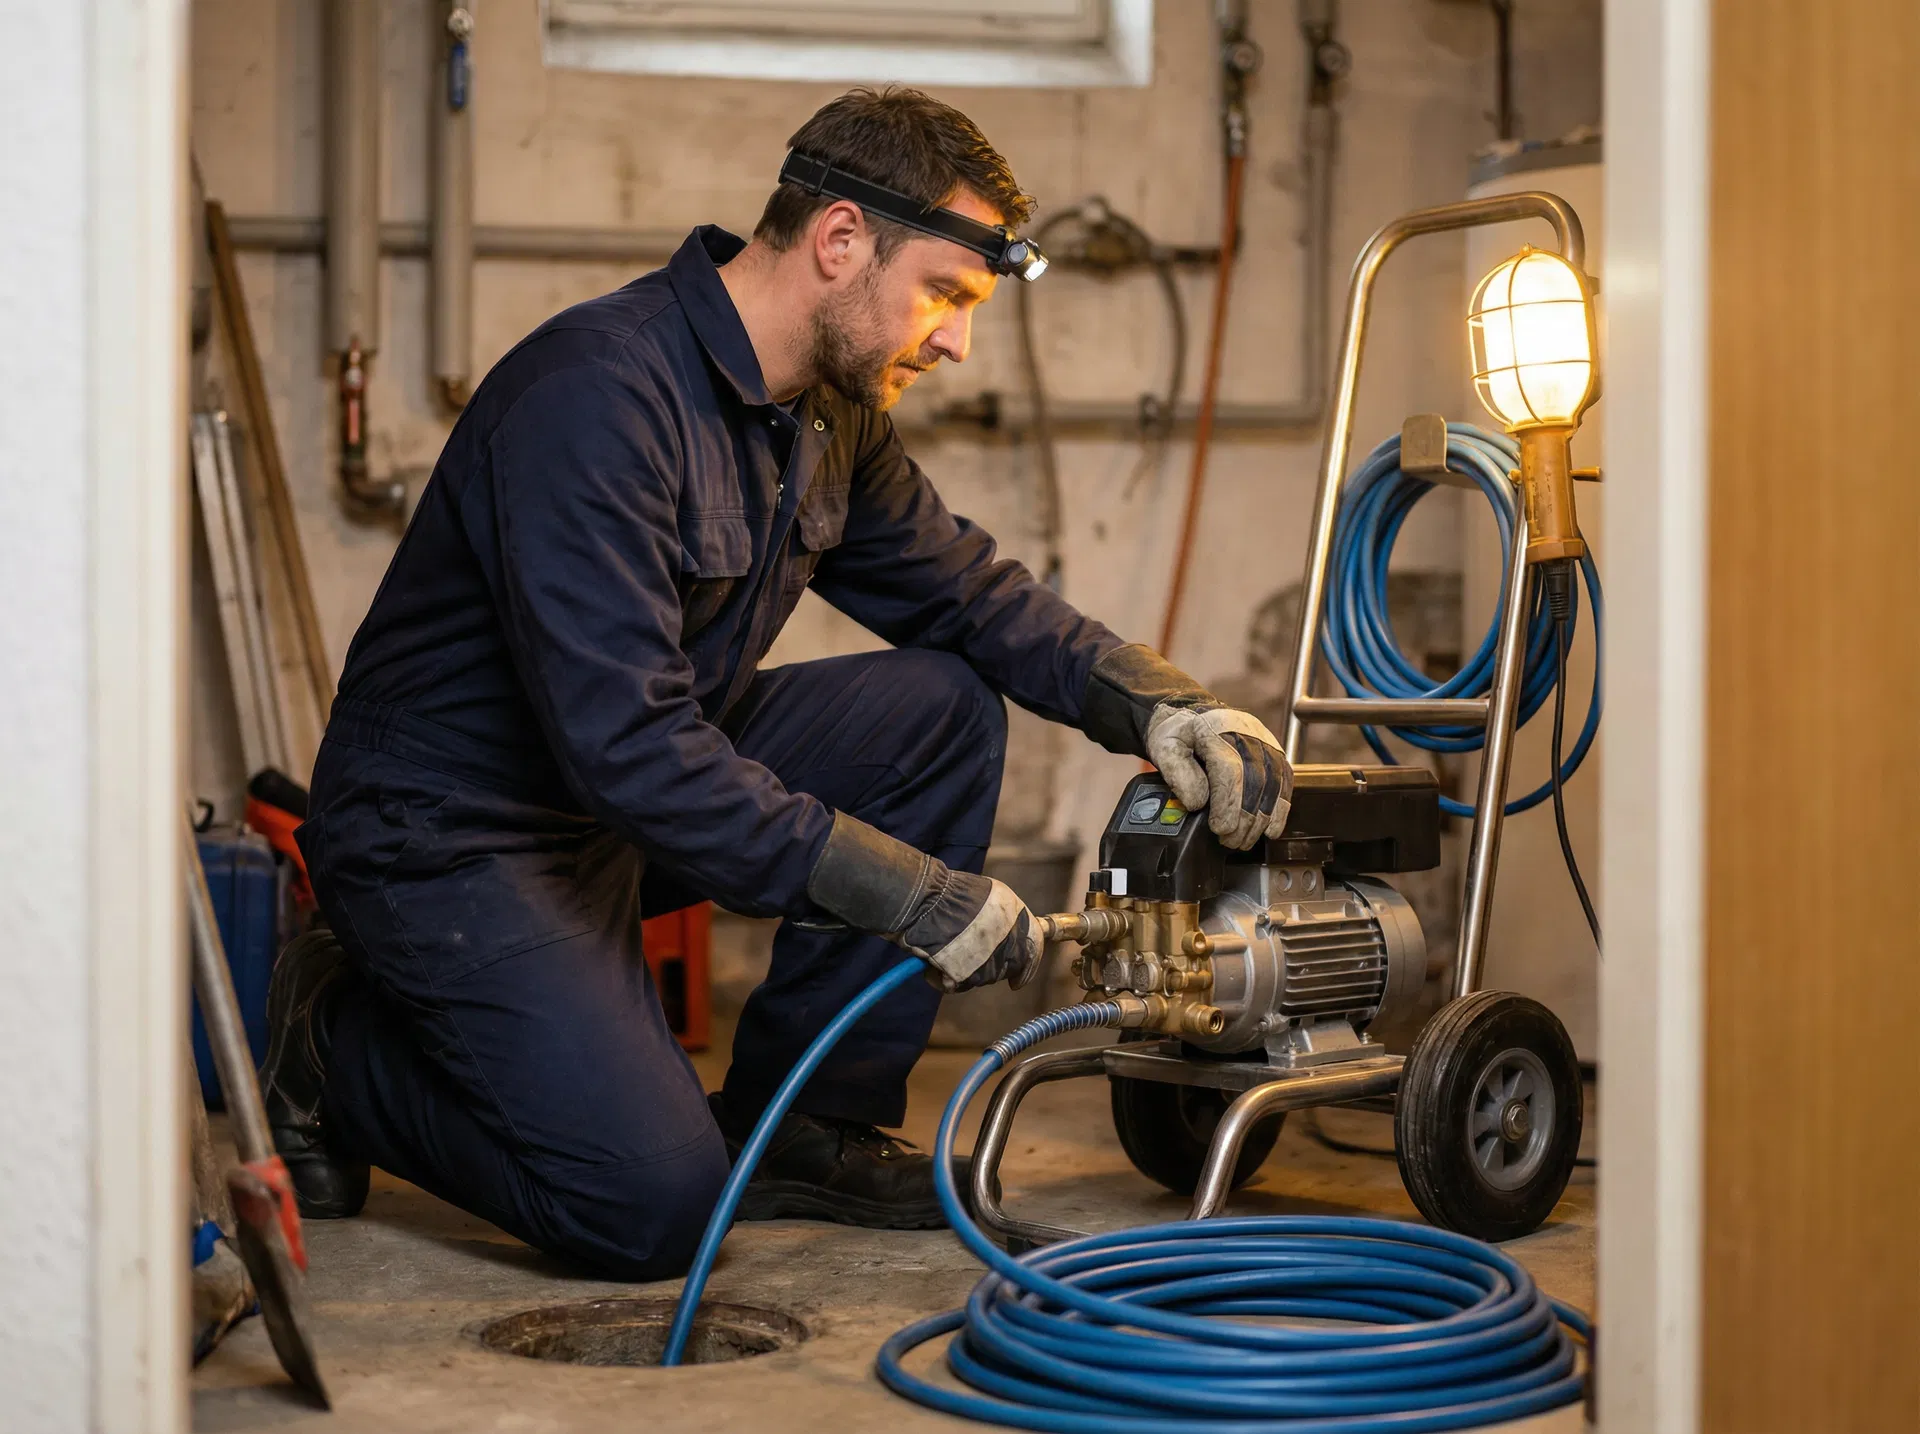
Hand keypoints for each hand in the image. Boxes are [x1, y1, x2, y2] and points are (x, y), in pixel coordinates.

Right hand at [803, 813, 1040, 990]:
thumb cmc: (943, 892)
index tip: (1019, 979)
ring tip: (943, 951)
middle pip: (1008, 966)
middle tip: (967, 961)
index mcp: (1016, 912)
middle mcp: (1009, 935)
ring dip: (965, 972)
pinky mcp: (969, 973)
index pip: (1035, 946)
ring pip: (983, 978)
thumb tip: (1005, 937)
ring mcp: (991, 956)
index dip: (1027, 966)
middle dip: (989, 968)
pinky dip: (945, 979)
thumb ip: (1000, 917)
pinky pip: (959, 985)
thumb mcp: (984, 895)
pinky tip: (933, 962)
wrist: (920, 900)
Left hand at [1145, 703, 1292, 849]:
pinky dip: (1279, 809)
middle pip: (1255, 780)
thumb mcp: (1165, 748)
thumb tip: (1197, 802)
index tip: (1220, 828)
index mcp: (1214, 728)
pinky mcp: (1275, 753)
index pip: (1230, 769)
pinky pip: (1284, 782)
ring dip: (1261, 819)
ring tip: (1244, 840)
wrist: (1195, 718)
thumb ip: (1177, 774)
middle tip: (1229, 841)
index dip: (1228, 804)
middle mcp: (1245, 732)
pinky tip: (1270, 829)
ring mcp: (1264, 741)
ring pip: (1273, 784)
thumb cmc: (1180, 735)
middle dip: (1244, 818)